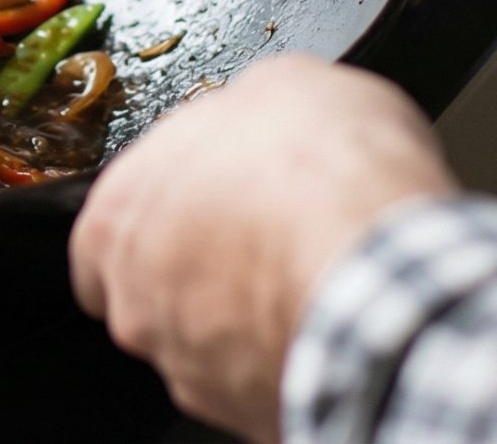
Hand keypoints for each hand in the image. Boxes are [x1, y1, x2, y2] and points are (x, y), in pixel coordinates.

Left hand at [69, 56, 457, 441]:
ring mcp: (190, 366)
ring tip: (308, 278)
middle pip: (155, 285)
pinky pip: (263, 379)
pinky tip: (331, 317)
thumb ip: (245, 110)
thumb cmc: (324, 178)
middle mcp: (136, 301)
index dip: (170, 205)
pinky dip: (290, 353)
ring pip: (207, 340)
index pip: (112, 225)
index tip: (213, 196)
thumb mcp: (287, 84)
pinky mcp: (248, 412)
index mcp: (118, 213)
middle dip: (205, 264)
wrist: (384, 271)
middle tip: (268, 235)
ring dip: (247, 313)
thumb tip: (260, 111)